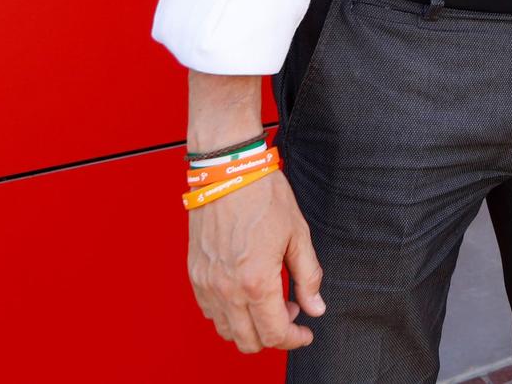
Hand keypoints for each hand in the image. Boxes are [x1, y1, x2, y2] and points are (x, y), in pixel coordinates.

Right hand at [188, 169, 326, 352]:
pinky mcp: (195, 274)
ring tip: (268, 300)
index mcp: (256, 281)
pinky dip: (229, 313)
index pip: (275, 333)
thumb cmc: (262, 195)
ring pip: (226, 330)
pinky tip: (245, 292)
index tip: (304, 332)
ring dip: (250, 326)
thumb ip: (308, 277)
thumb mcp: (297, 235)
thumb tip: (316, 307)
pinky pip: (210, 311)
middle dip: (273, 335)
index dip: (294, 339)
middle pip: (248, 340)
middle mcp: (227, 288)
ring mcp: (207, 283)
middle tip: (289, 311)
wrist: (228, 170)